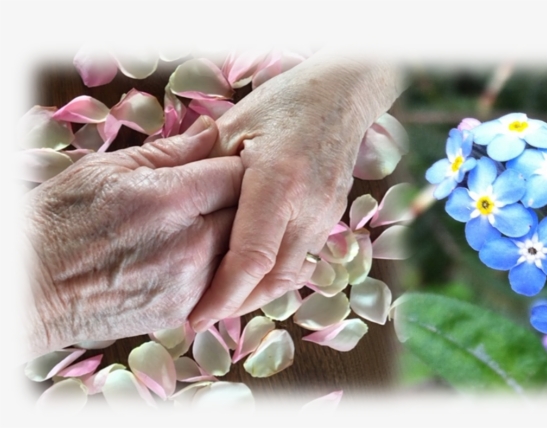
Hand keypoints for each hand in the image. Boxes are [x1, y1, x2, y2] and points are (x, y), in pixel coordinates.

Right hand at [23, 117, 242, 357]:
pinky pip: (228, 285)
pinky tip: (201, 257)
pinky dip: (225, 269)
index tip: (229, 167)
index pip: (238, 176)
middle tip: (224, 196)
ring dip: (238, 237)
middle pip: (251, 216)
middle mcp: (188, 244)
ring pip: (245, 253)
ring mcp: (191, 283)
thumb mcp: (107, 170)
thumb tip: (212, 131)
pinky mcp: (186, 311)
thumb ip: (171, 152)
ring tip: (211, 226)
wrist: (30, 288)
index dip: (239, 168)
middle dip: (246, 203)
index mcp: (169, 199)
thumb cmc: (59, 221)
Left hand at [188, 50, 404, 330]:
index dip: (223, 294)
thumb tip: (169, 214)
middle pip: (275, 280)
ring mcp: (326, 216)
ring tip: (221, 304)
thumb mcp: (232, 126)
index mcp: (279, 182)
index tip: (195, 318)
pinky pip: (302, 261)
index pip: (252, 258)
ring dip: (256, 296)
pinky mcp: (332, 219)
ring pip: (291, 277)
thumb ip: (202, 169)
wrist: (340, 98)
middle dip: (237, 306)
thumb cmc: (281, 105)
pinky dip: (274, 277)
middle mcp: (308, 207)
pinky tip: (249, 277)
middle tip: (200, 318)